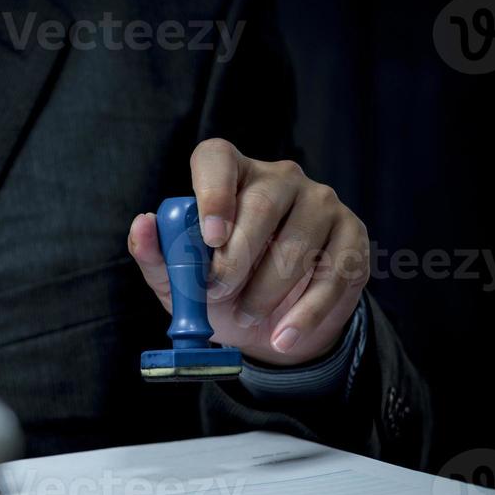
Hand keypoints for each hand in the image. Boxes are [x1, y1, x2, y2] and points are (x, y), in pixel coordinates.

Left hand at [129, 139, 369, 366]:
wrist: (271, 327)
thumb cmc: (220, 291)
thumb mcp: (180, 282)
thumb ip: (157, 256)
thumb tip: (142, 225)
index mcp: (229, 176)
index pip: (218, 158)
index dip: (212, 191)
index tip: (209, 236)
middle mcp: (278, 178)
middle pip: (262, 203)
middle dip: (236, 257)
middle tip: (218, 292)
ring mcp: (320, 202)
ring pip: (298, 242)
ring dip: (267, 290)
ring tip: (248, 315)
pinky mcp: (352, 235)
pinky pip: (334, 273)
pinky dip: (305, 312)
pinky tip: (283, 335)